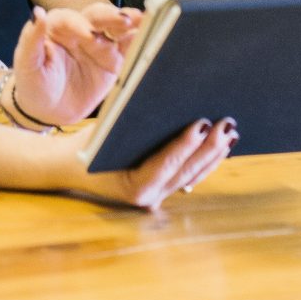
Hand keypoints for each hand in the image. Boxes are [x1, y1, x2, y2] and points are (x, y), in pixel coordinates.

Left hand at [9, 3, 143, 128]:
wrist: (48, 110)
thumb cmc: (33, 84)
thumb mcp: (27, 64)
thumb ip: (31, 39)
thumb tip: (37, 13)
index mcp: (57, 27)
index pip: (69, 19)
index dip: (79, 25)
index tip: (88, 35)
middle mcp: (81, 31)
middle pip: (97, 17)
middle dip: (111, 17)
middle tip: (125, 20)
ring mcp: (100, 45)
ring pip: (116, 28)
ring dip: (131, 23)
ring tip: (144, 20)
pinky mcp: (114, 60)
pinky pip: (128, 48)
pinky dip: (140, 41)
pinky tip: (153, 35)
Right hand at [62, 117, 237, 210]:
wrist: (70, 166)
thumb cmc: (86, 145)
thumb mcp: (104, 132)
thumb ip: (133, 124)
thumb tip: (166, 101)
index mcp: (133, 187)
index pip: (165, 164)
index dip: (186, 145)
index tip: (203, 124)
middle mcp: (149, 198)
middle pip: (186, 172)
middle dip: (209, 148)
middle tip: (227, 124)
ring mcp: (158, 196)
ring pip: (193, 176)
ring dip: (214, 155)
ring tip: (230, 132)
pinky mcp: (163, 189)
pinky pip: (189, 176)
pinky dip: (205, 160)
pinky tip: (220, 146)